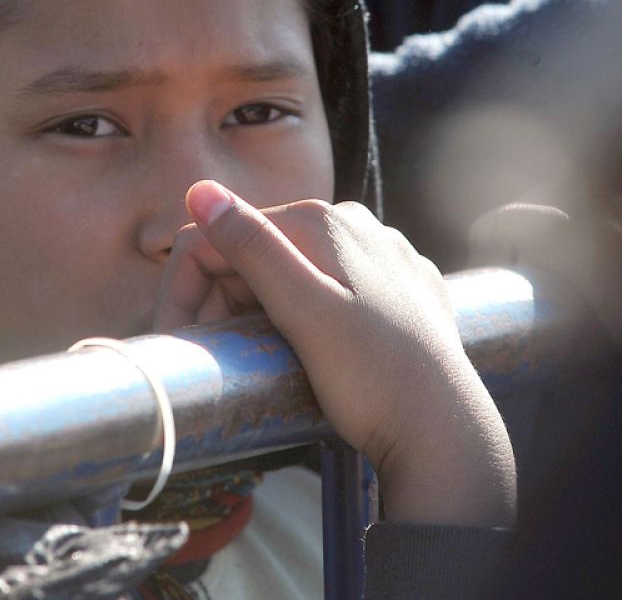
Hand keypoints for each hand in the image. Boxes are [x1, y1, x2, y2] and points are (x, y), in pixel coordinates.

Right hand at [154, 180, 516, 526]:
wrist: (445, 432)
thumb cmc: (374, 379)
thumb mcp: (303, 313)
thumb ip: (252, 249)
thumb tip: (199, 190)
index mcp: (324, 221)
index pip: (224, 236)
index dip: (187, 287)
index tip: (177, 338)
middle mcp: (356, 225)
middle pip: (258, 252)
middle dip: (222, 299)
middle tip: (215, 354)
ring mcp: (383, 257)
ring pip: (294, 271)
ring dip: (259, 308)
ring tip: (256, 357)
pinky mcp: (400, 291)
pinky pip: (334, 290)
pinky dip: (304, 315)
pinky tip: (306, 352)